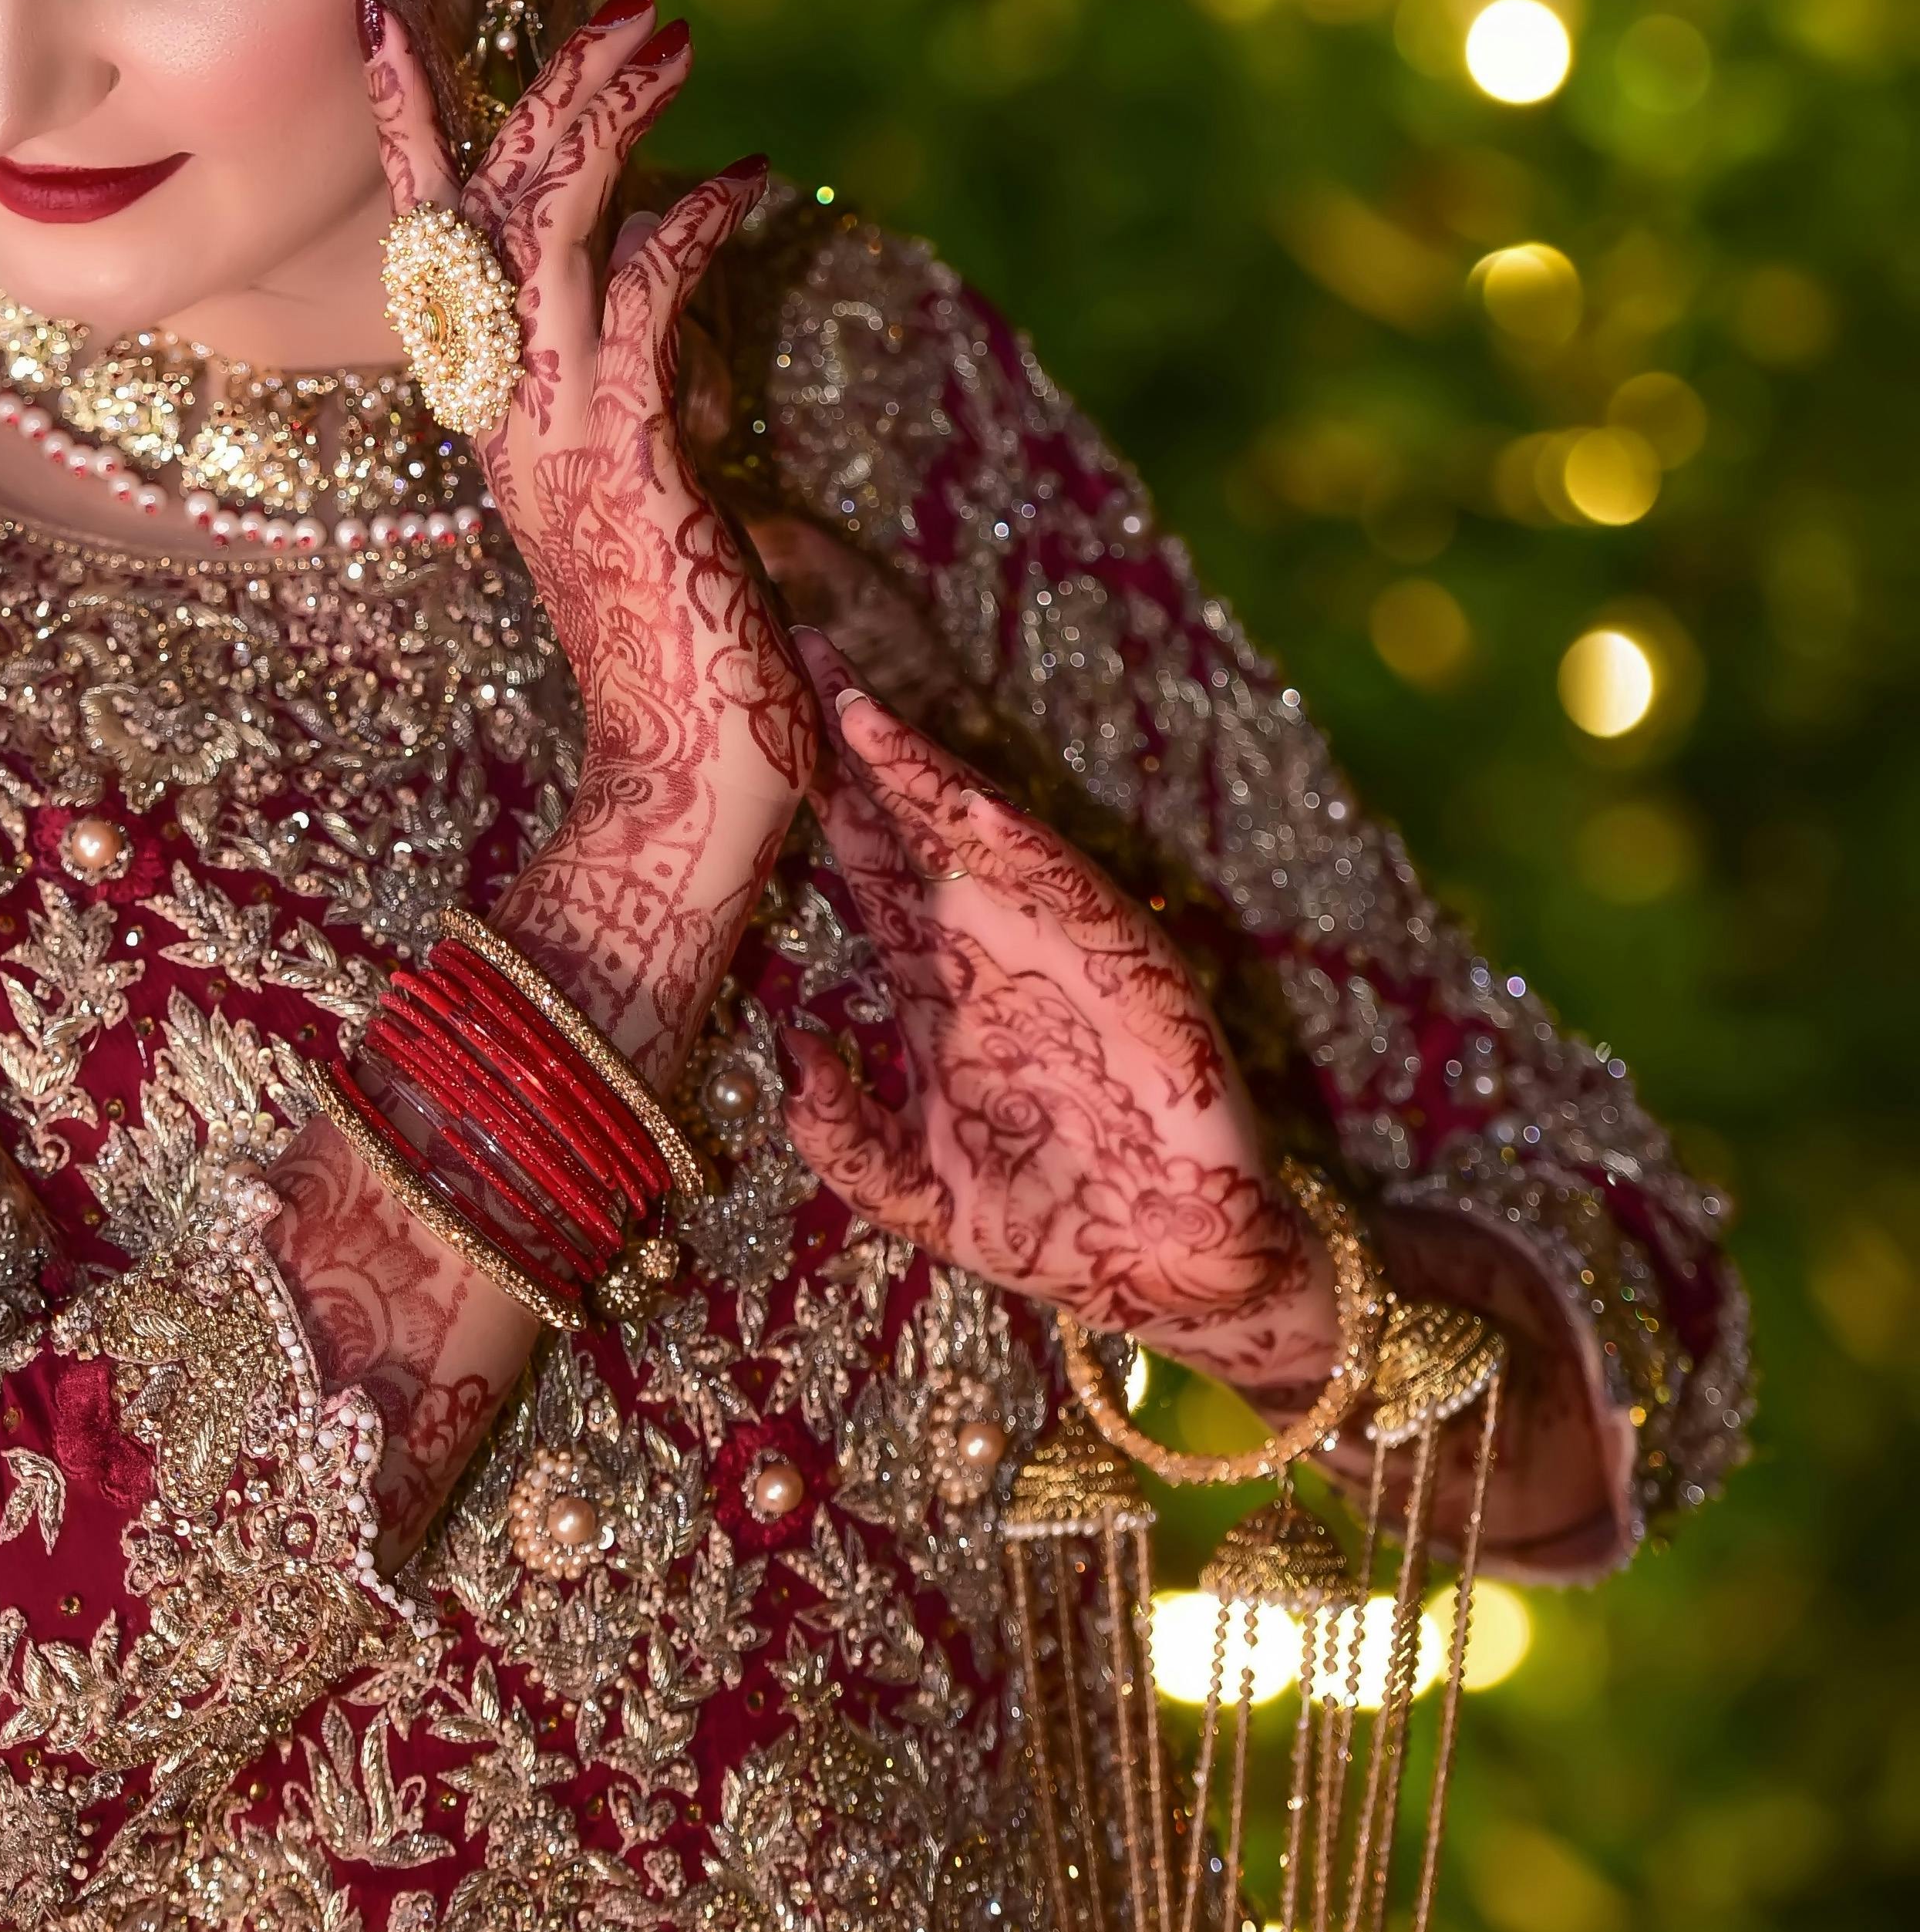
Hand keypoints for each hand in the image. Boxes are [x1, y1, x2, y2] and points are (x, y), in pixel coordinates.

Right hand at [362, 0, 816, 1059]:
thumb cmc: (684, 658)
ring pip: (551, 232)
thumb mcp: (643, 499)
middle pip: (497, 204)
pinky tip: (741, 180)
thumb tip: (657, 305)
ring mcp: (554, 439)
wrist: (683, 791)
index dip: (411, 120)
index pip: (437, 239)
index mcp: (496, 416)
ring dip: (612, 117)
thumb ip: (627, 404)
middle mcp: (504, 416)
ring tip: (677, 34)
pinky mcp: (624, 465)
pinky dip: (686, 230)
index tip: (389, 12)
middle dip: (558, 82)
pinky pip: (639, 311)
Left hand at [779, 640, 1340, 1396]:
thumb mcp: (914, 1192)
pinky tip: (977, 810)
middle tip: (799, 652)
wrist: (1171, 1279)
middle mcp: (996, 948)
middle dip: (862, 747)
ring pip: (988, 843)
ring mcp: (1066, 954)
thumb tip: (790, 1044)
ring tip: (861, 715)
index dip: (822, 801)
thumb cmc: (1049, 1228)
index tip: (759, 725)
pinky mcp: (1138, 979)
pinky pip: (1078, 900)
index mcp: (939, 985)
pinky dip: (1029, 855)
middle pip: (917, 826)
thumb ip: (841, 1136)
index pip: (869, 869)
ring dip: (928, 778)